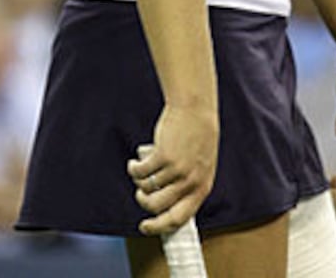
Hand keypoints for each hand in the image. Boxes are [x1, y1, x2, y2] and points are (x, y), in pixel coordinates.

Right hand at [127, 103, 218, 235]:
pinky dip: (134, 168)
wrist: (196, 109)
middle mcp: (190, 181)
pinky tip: (134, 163)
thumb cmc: (197, 138)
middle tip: (140, 194)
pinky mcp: (163, 155)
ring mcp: (176, 169)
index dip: (159, 226)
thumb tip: (160, 203)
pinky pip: (141, 171)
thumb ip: (187, 185)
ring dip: (138, 183)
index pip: (179, 219)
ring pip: (146, 188)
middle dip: (143, 202)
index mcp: (202, 187)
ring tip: (138, 172)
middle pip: (157, 207)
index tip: (145, 226)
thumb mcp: (200, 166)